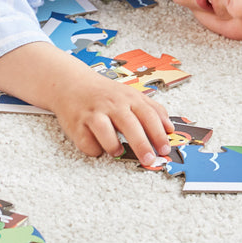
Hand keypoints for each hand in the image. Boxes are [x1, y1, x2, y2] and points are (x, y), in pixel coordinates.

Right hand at [46, 65, 174, 166]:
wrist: (71, 82)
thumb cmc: (105, 93)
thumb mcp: (130, 94)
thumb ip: (151, 109)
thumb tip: (169, 129)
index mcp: (128, 97)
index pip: (149, 115)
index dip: (159, 133)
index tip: (165, 149)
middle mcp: (112, 104)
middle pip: (130, 126)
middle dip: (142, 145)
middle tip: (149, 160)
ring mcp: (94, 113)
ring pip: (106, 134)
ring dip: (114, 147)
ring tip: (117, 151)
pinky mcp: (76, 124)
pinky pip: (87, 143)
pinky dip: (94, 149)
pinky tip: (97, 146)